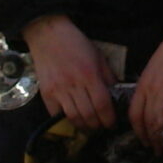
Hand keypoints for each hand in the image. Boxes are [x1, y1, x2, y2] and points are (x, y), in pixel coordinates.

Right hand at [21, 14, 115, 130]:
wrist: (49, 35)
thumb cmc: (76, 44)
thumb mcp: (98, 56)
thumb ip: (108, 77)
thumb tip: (116, 95)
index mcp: (90, 75)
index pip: (102, 104)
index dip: (109, 118)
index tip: (112, 123)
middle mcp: (74, 84)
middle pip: (89, 115)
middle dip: (98, 125)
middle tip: (102, 127)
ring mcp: (58, 90)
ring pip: (73, 117)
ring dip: (84, 126)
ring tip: (89, 127)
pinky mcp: (46, 93)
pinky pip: (56, 114)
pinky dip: (65, 121)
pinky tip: (73, 120)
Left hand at [128, 18, 162, 148]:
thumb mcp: (161, 67)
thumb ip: (158, 82)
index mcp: (143, 82)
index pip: (133, 109)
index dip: (136, 125)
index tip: (141, 134)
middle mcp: (148, 89)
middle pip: (139, 118)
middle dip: (144, 136)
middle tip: (150, 147)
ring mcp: (159, 92)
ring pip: (150, 121)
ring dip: (154, 138)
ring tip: (159, 149)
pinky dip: (162, 131)